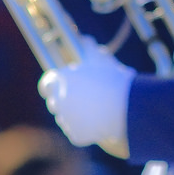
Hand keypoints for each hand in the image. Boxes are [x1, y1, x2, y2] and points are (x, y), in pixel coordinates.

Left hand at [38, 37, 132, 155]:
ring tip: (94, 112)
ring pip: (66, 119)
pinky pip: (76, 133)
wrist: (127, 106)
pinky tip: (98, 124)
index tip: (61, 87)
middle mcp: (59, 100)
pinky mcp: (75, 135)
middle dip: (65, 102)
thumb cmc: (114, 80)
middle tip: (82, 101)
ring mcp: (66, 119)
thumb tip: (86, 39)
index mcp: (60, 80)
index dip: (53, 86)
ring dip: (74, 116)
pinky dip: (84, 131)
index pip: (46, 84)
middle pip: (55, 103)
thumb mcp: (101, 59)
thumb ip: (90, 48)